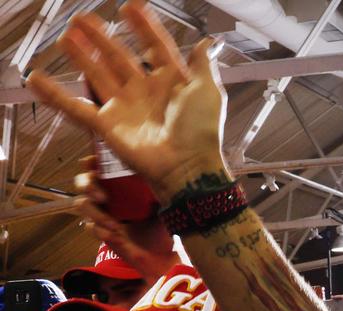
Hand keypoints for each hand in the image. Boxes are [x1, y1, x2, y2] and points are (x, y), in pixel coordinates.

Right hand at [26, 0, 228, 202]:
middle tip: (83, 18)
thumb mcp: (208, 91)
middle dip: (101, 38)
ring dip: (82, 56)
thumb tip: (207, 42)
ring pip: (97, 75)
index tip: (131, 7)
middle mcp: (146, 93)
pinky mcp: (108, 126)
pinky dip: (55, 95)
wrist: (188, 167)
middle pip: (119, 58)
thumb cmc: (201, 132)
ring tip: (67, 36)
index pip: (156, 47)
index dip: (144, 27)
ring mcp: (125, 108)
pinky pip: (76, 108)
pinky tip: (38, 80)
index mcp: (172, 82)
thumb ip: (202, 65)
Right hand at [75, 156, 178, 280]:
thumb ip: (158, 186)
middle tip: (103, 197)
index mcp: (121, 183)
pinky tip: (115, 236)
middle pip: (84, 181)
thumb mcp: (163, 202)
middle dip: (88, 185)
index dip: (92, 162)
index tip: (93, 163)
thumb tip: (159, 171)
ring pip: (82, 204)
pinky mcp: (101, 231)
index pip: (100, 166)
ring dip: (96, 213)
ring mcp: (102, 212)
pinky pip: (90, 227)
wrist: (161, 253)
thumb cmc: (162, 222)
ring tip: (115, 225)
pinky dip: (100, 231)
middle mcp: (108, 194)